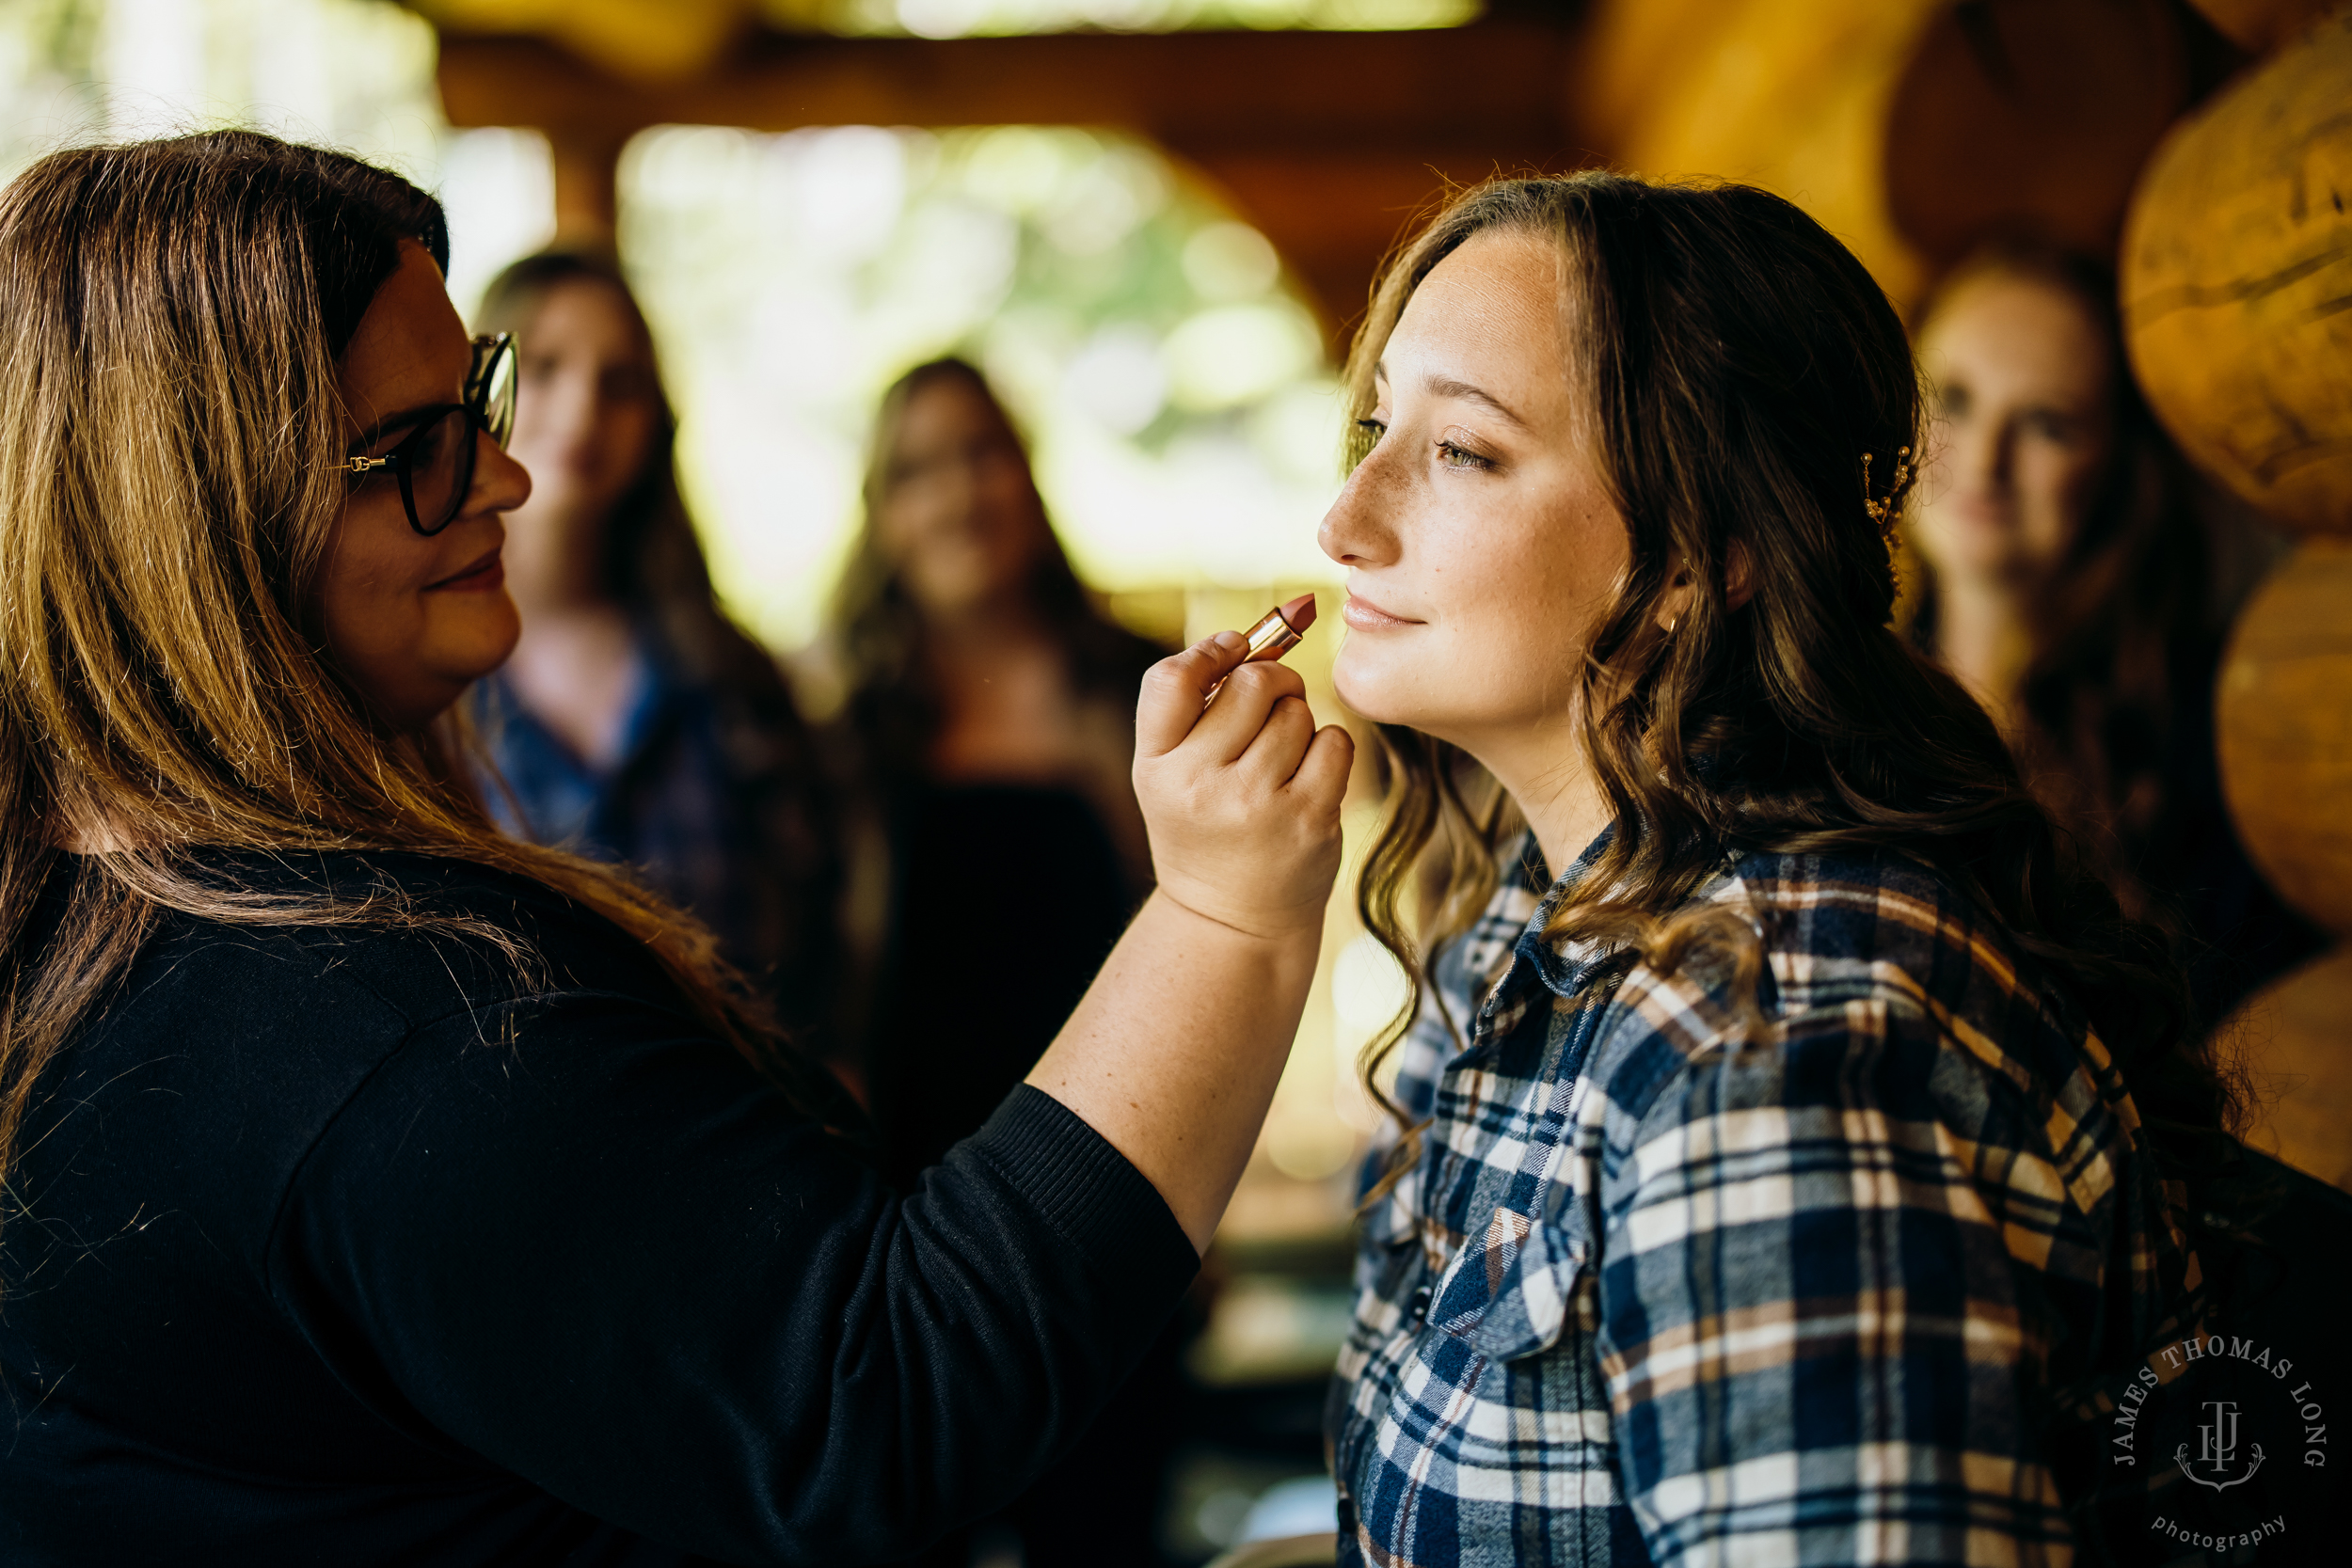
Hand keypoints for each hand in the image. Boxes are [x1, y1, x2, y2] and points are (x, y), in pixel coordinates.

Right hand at [1132, 630, 1353, 940]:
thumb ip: (1200, 701)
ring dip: (1298, 723)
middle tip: (1270, 708)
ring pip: (1297, 711)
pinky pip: (1335, 741)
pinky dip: (1328, 750)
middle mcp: (1199, 786)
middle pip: (1251, 682)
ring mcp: (1256, 804)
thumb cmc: (1205, 826)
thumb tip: (1279, 623)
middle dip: (1270, 683)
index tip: (1230, 653)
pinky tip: (1309, 780)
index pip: (1172, 678)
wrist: (1233, 921)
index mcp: (1155, 767)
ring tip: (1282, 761)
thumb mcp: (1174, 772)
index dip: (1209, 651)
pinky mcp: (1309, 819)